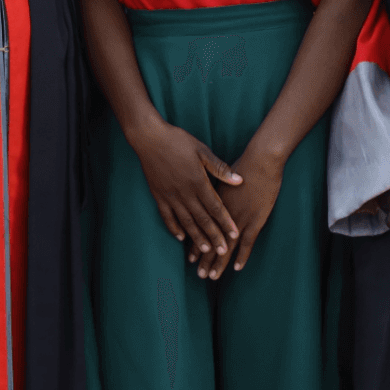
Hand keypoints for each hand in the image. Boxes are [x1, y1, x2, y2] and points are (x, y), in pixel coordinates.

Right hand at [128, 120, 242, 263]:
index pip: (215, 207)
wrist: (150, 138)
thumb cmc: (178, 141)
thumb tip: (240, 180)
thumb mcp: (202, 151)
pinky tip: (180, 237)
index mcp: (198, 182)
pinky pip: (167, 217)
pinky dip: (174, 228)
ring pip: (186, 222)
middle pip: (202, 219)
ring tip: (206, 250)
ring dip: (196, 237)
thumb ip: (220, 169)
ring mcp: (170, 196)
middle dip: (214, 236)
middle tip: (223, 251)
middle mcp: (184, 193)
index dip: (226, 222)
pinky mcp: (158, 196)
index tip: (235, 235)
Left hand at [200, 149, 284, 279]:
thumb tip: (210, 194)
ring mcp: (240, 218)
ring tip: (211, 277)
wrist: (262, 159)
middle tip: (199, 274)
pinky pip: (247, 243)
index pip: (202, 228)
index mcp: (215, 203)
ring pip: (226, 246)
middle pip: (212, 240)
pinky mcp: (255, 220)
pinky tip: (237, 268)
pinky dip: (242, 256)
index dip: (197, 243)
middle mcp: (224, 214)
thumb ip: (217, 188)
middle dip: (205, 258)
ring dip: (218, 262)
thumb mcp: (224, 174)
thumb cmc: (245, 163)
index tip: (191, 257)